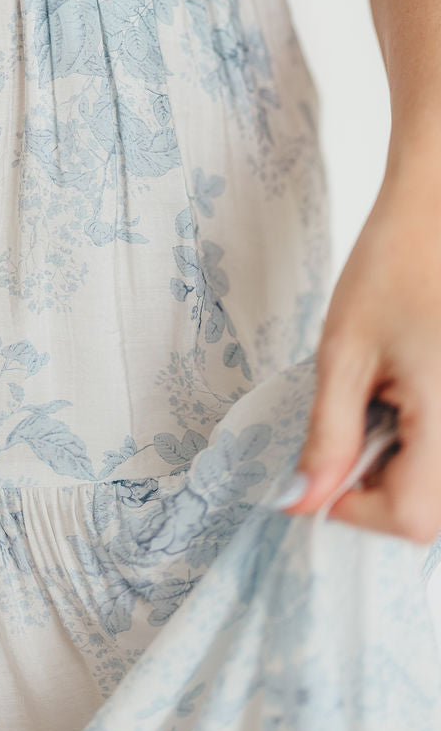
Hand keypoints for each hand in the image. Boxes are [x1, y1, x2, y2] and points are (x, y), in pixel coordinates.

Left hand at [279, 162, 440, 541]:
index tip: (322, 471)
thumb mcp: (343, 350)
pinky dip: (421, 441)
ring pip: (440, 486)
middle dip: (378, 487)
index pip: (411, 518)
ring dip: (402, 465)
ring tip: (382, 400)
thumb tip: (303, 500)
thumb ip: (327, 432)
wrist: (440, 212)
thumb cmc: (394, 263)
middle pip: (430, 512)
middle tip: (350, 424)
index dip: (355, 508)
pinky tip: (405, 397)